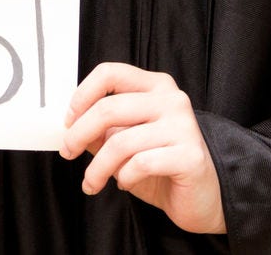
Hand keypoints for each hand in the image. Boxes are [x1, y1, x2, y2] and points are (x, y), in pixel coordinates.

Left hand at [62, 63, 225, 234]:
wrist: (202, 196)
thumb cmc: (162, 166)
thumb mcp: (126, 142)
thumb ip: (101, 129)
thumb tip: (68, 126)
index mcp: (156, 86)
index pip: (110, 73)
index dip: (82, 95)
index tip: (68, 120)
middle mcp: (172, 100)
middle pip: (109, 107)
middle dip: (79, 134)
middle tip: (68, 153)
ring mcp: (183, 126)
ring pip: (120, 142)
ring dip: (97, 168)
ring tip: (93, 181)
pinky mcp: (190, 155)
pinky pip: (140, 164)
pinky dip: (124, 178)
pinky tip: (126, 183)